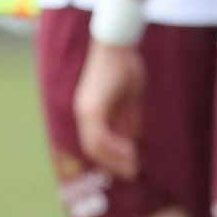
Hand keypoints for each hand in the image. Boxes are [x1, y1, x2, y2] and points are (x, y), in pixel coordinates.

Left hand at [75, 42, 144, 180]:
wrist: (117, 44)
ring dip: (113, 159)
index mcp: (91, 110)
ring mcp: (86, 111)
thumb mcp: (130, 97)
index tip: (129, 165)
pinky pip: (99, 136)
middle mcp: (84, 113)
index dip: (112, 157)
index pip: (97, 142)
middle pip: (93, 149)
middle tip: (131, 172)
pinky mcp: (92, 107)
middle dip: (113, 163)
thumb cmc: (125, 64)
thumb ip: (127, 117)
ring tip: (132, 166)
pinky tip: (129, 151)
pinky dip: (113, 147)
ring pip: (94, 146)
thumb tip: (131, 139)